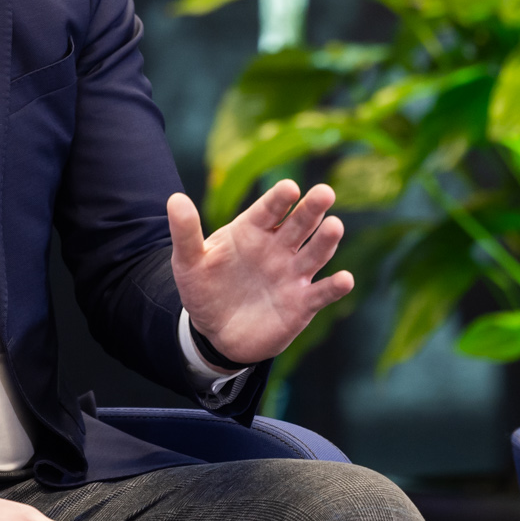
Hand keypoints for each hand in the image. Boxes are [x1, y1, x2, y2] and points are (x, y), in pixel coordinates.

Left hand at [169, 180, 352, 365]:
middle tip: (324, 192)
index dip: (280, 198)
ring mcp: (292, 274)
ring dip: (326, 240)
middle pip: (300, 223)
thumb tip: (174, 199)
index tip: (289, 188)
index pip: (269, 209)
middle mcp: (278, 246)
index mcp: (253, 229)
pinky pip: (321, 293)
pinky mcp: (302, 303)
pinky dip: (335, 287)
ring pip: (315, 253)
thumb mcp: (189, 262)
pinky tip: (345, 280)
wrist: (215, 332)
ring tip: (335, 226)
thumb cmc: (205, 288)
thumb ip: (186, 232)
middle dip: (312, 209)